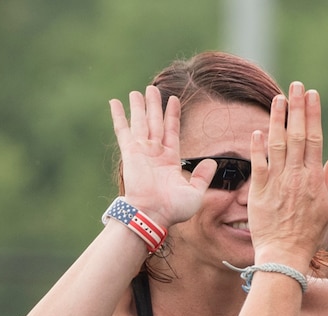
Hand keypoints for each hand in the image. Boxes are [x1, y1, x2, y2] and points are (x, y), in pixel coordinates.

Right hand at [109, 86, 215, 226]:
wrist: (153, 214)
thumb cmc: (173, 209)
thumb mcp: (195, 192)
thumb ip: (203, 176)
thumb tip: (212, 163)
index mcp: (169, 159)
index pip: (172, 131)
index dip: (173, 115)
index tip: (174, 100)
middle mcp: (155, 153)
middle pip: (155, 122)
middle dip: (154, 105)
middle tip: (152, 88)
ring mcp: (142, 151)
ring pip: (141, 122)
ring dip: (139, 107)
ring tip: (137, 91)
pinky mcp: (130, 152)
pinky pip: (123, 130)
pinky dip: (119, 116)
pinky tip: (115, 102)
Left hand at [247, 82, 327, 267]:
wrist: (286, 255)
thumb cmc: (308, 233)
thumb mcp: (327, 206)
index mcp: (314, 179)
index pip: (314, 139)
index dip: (312, 115)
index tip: (312, 95)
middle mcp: (297, 176)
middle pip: (297, 136)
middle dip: (297, 108)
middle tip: (296, 85)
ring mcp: (277, 183)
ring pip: (278, 145)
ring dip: (278, 120)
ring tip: (278, 99)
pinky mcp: (259, 192)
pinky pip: (258, 165)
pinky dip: (258, 147)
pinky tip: (258, 130)